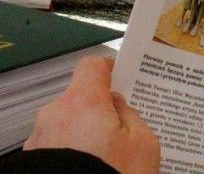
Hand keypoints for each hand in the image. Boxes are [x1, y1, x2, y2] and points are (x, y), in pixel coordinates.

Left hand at [24, 56, 159, 173]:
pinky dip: (74, 155)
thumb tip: (119, 109)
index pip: (93, 66)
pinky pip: (59, 149)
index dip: (110, 69)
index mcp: (83, 101)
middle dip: (102, 112)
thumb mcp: (144, 144)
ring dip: (86, 136)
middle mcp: (55, 115)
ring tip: (109, 159)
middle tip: (125, 132)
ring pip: (70, 126)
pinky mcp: (33, 164)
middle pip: (82, 100)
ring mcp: (40, 141)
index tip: (125, 78)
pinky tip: (92, 170)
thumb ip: (132, 117)